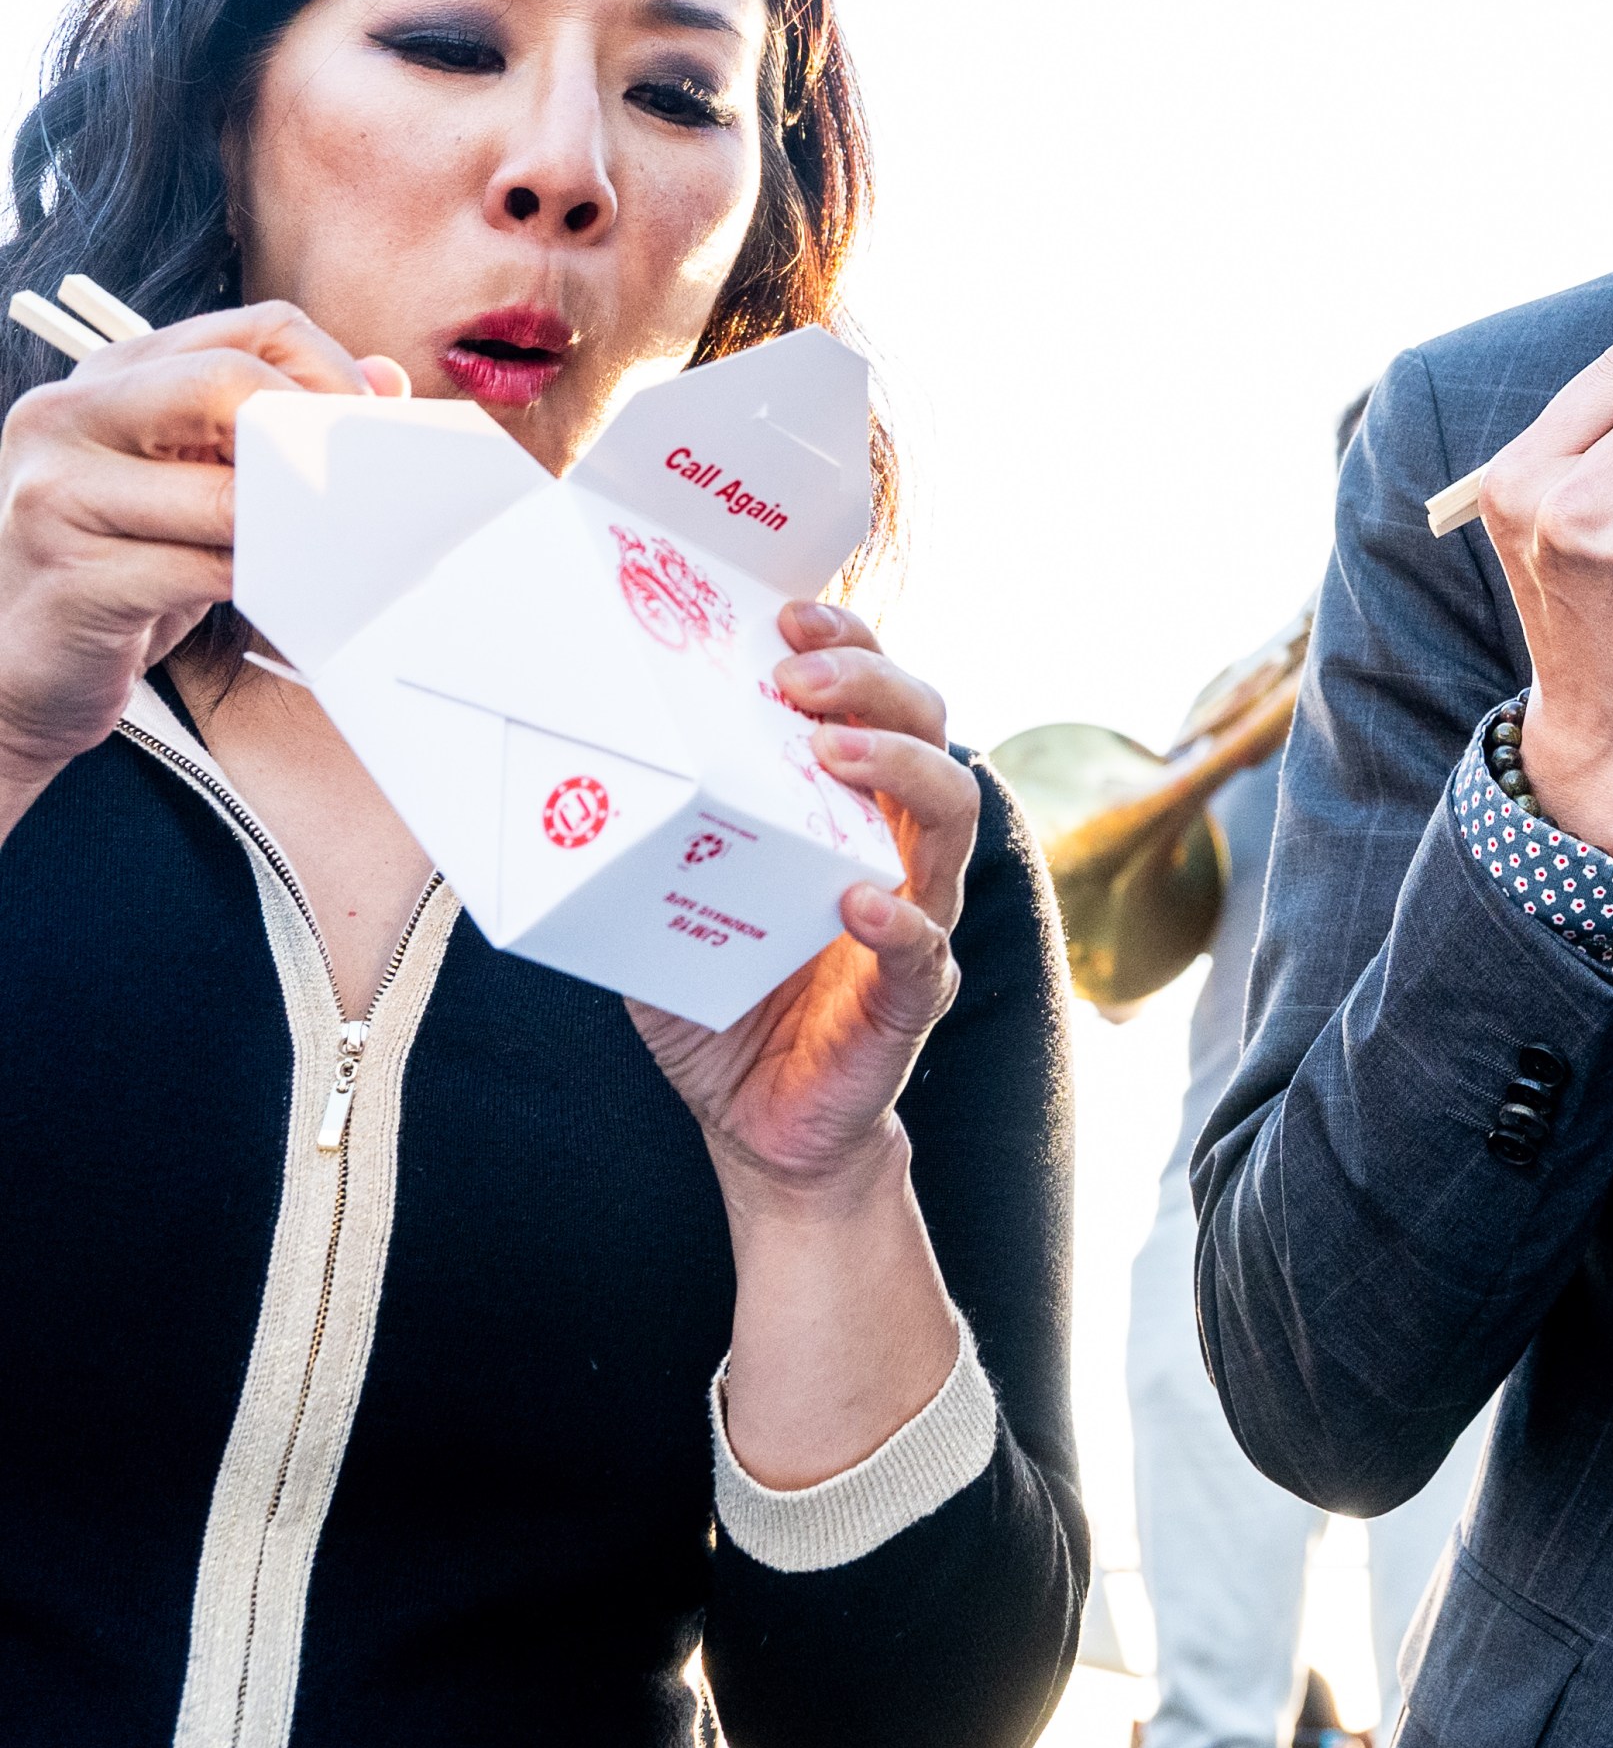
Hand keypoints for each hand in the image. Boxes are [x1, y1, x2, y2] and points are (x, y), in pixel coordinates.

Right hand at [0, 301, 401, 801]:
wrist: (20, 670)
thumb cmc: (125, 565)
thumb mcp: (199, 479)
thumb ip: (276, 425)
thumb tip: (385, 382)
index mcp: (110, 377)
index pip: (253, 330)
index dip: (333, 373)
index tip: (367, 428)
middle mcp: (66, 416)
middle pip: (231, 383)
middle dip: (312, 440)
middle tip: (352, 490)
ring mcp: (56, 493)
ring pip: (226, 491)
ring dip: (293, 529)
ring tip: (313, 550)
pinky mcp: (70, 577)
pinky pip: (204, 569)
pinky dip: (257, 584)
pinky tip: (265, 592)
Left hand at [634, 604, 980, 1216]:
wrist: (763, 1127)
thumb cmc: (722, 1001)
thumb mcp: (659, 903)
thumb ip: (631, 844)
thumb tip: (524, 783)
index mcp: (843, 809)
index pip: (876, 699)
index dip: (851, 646)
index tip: (790, 620)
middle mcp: (896, 846)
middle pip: (930, 731)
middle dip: (874, 686)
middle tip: (799, 679)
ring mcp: (916, 917)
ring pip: (951, 819)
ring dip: (899, 769)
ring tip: (833, 753)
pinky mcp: (910, 997)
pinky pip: (925, 949)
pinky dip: (898, 922)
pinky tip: (859, 903)